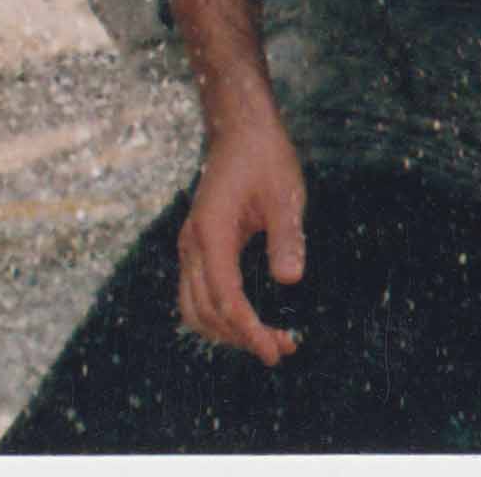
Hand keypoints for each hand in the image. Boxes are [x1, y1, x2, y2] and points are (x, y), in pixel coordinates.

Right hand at [176, 116, 308, 363]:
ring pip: (195, 308)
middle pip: (206, 310)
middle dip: (241, 337)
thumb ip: (286, 237)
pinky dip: (219, 316)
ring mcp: (190, 246)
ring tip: (269, 340)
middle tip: (282, 349)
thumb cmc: (265, 157)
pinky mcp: (196, 247)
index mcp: (211, 230)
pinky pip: (197, 294)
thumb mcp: (285, 194)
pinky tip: (249, 321)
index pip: (225, 296)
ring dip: (227, 331)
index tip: (276, 351)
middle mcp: (192, 243)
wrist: (239, 129)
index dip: (249, 330)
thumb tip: (290, 280)